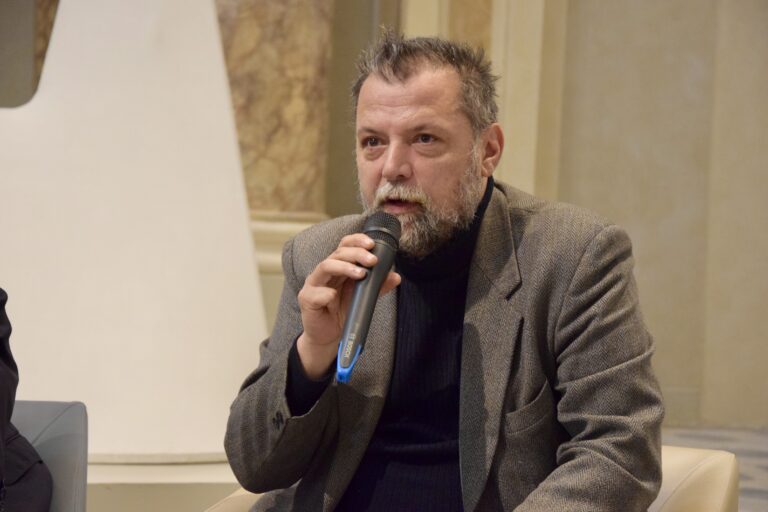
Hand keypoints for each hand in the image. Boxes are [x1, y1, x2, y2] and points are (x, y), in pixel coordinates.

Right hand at [296, 234, 400, 378]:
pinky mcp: (306, 299)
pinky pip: (316, 293)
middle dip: (356, 254)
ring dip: (344, 267)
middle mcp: (324, 271)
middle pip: (337, 253)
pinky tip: (333, 297)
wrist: (328, 336)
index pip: (345, 246)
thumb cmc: (342, 312)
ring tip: (361, 274)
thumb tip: (395, 276)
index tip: (372, 244)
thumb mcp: (363, 298)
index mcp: (337, 267)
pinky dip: (326, 293)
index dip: (357, 241)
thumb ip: (377, 287)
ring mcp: (313, 284)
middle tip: (373, 260)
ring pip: (325, 266)